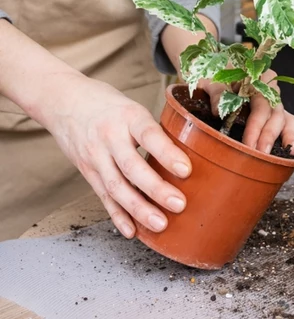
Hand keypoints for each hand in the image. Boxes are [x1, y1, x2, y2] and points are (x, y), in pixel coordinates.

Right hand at [0, 21, 189, 238]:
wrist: (64, 100)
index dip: (167, 154)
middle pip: (131, 167)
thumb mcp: (134, 107)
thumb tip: (191, 153)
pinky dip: (117, 216)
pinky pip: (103, 197)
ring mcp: (95, 156)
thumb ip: (155, 130)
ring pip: (116, 187)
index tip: (186, 170)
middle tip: (179, 204)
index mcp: (128, 117)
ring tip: (160, 224)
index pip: (149, 136)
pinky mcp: (87, 172)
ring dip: (138, 209)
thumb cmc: (109, 105)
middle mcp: (109, 137)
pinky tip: (132, 230)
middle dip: (156, 189)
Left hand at [200, 69, 293, 153]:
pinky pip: (289, 123)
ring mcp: (274, 102)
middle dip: (268, 136)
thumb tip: (218, 111)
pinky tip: (290, 151)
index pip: (261, 104)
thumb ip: (216, 91)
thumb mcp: (210, 79)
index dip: (256, 126)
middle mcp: (270, 89)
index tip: (248, 144)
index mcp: (257, 78)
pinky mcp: (276, 113)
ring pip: (286, 119)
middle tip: (259, 155)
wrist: (215, 73)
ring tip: (283, 154)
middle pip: (275, 114)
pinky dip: (290, 136)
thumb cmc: (213, 75)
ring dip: (284, 138)